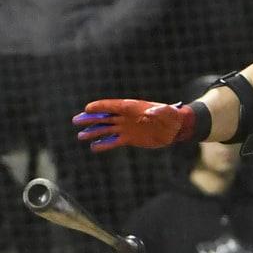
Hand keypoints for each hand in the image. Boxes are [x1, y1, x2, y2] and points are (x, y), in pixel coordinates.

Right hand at [73, 99, 194, 151]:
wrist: (176, 128)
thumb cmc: (172, 117)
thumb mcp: (167, 113)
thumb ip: (158, 112)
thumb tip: (150, 113)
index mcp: (133, 107)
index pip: (113, 106)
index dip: (100, 107)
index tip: (87, 109)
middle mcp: (127, 116)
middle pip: (105, 117)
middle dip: (91, 119)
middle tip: (76, 121)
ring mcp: (127, 127)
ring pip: (106, 129)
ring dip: (94, 132)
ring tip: (81, 136)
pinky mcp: (130, 138)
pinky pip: (114, 141)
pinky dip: (104, 144)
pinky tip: (94, 147)